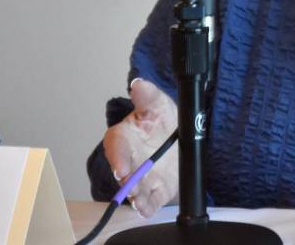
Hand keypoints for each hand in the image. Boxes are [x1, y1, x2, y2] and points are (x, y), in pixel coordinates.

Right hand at [103, 78, 178, 216]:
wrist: (178, 134)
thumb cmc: (160, 119)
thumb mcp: (157, 103)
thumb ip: (147, 95)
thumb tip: (138, 84)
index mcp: (124, 137)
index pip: (116, 147)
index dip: (117, 158)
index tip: (120, 167)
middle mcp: (130, 159)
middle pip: (125, 172)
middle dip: (127, 181)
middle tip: (131, 188)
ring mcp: (143, 176)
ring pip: (136, 189)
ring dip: (136, 197)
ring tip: (139, 202)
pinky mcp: (156, 189)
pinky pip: (151, 200)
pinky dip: (149, 206)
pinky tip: (147, 209)